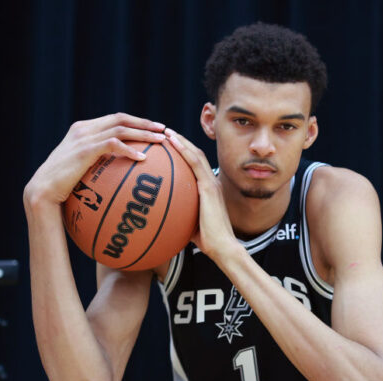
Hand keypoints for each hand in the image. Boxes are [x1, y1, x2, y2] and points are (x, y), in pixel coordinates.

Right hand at [24, 113, 166, 205]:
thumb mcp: (80, 170)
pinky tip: (143, 159)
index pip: (115, 119)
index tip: (154, 129)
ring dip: (143, 134)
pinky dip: (129, 149)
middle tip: (164, 129)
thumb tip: (118, 173)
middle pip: (121, 118)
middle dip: (144, 123)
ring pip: (120, 129)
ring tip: (161, 140)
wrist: (42, 191)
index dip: (136, 122)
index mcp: (83, 130)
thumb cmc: (61, 187)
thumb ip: (96, 163)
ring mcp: (83, 138)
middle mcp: (84, 129)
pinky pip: (113, 145)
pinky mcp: (84, 150)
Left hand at [165, 129, 240, 260]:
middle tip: (163, 131)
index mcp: (208, 188)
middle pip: (195, 154)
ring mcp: (211, 183)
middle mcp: (211, 182)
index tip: (168, 144)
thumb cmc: (207, 241)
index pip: (195, 165)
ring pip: (195, 154)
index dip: (183, 152)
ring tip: (165, 130)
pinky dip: (183, 149)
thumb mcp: (189, 224)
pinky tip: (171, 141)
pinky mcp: (209, 187)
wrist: (223, 248)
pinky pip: (194, 163)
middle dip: (180, 140)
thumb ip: (179, 216)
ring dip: (180, 140)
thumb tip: (160, 218)